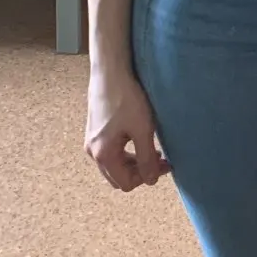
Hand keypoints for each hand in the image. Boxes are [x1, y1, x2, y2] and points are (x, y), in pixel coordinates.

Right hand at [86, 65, 169, 191]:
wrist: (110, 73)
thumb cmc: (126, 99)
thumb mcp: (143, 130)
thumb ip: (147, 159)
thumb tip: (152, 181)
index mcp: (103, 155)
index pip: (126, 183)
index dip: (147, 178)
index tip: (165, 164)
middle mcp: (92, 152)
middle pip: (118, 177)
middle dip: (140, 172)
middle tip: (161, 159)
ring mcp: (91, 142)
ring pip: (114, 166)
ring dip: (134, 163)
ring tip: (154, 150)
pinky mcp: (94, 132)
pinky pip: (110, 153)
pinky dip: (126, 153)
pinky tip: (139, 140)